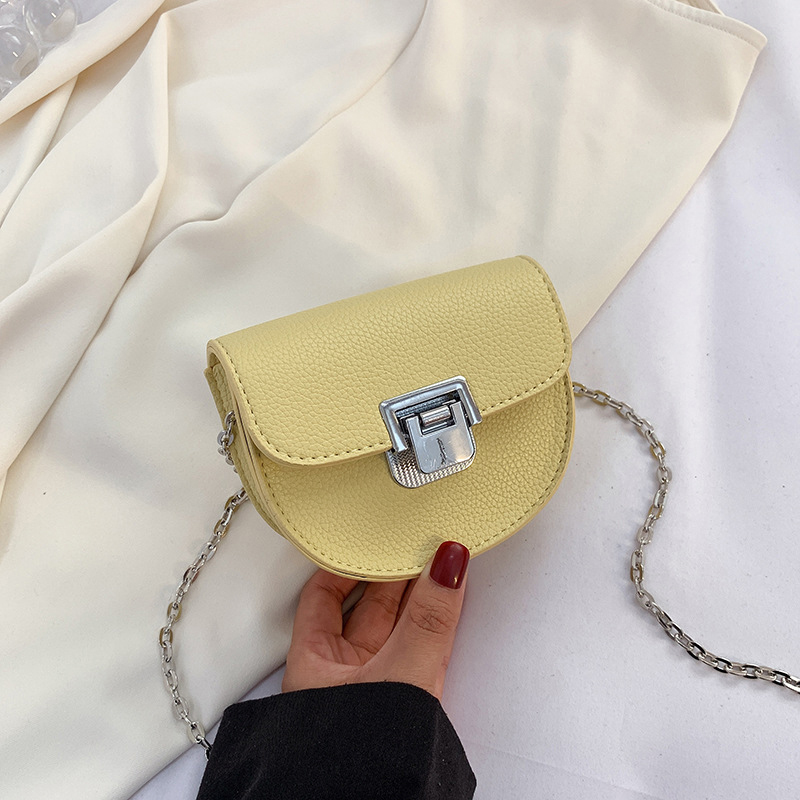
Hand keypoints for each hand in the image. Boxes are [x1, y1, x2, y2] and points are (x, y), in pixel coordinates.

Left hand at [282, 541, 469, 700]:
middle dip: (393, 576)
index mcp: (312, 665)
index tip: (375, 541)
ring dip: (418, 600)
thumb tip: (446, 568)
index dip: (349, 564)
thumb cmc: (362, 762)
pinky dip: (433, 629)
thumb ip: (427, 622)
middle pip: (365, 609)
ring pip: (395, 631)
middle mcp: (338, 676)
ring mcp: (373, 692)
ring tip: (439, 565)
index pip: (322, 595)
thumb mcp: (400, 677)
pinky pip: (418, 655)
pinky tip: (446, 607)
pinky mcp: (403, 709)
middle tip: (418, 544)